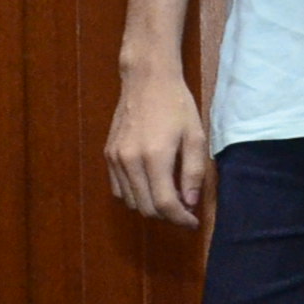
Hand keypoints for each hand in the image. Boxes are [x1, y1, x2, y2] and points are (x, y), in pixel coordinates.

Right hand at [106, 64, 210, 226]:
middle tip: (185, 211)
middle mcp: (129, 161)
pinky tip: (150, 186)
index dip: (180, 219)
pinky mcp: (108, 154)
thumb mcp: (196, 137)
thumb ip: (194, 172)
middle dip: (167, 216)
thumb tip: (190, 203)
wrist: (147, 80)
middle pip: (146, 207)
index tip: (193, 223)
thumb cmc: (177, 106)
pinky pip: (118, 189)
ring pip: (130, 201)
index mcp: (154, 156)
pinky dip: (135, 195)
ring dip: (151, 207)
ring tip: (170, 197)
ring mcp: (115, 158)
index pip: (164, 204)